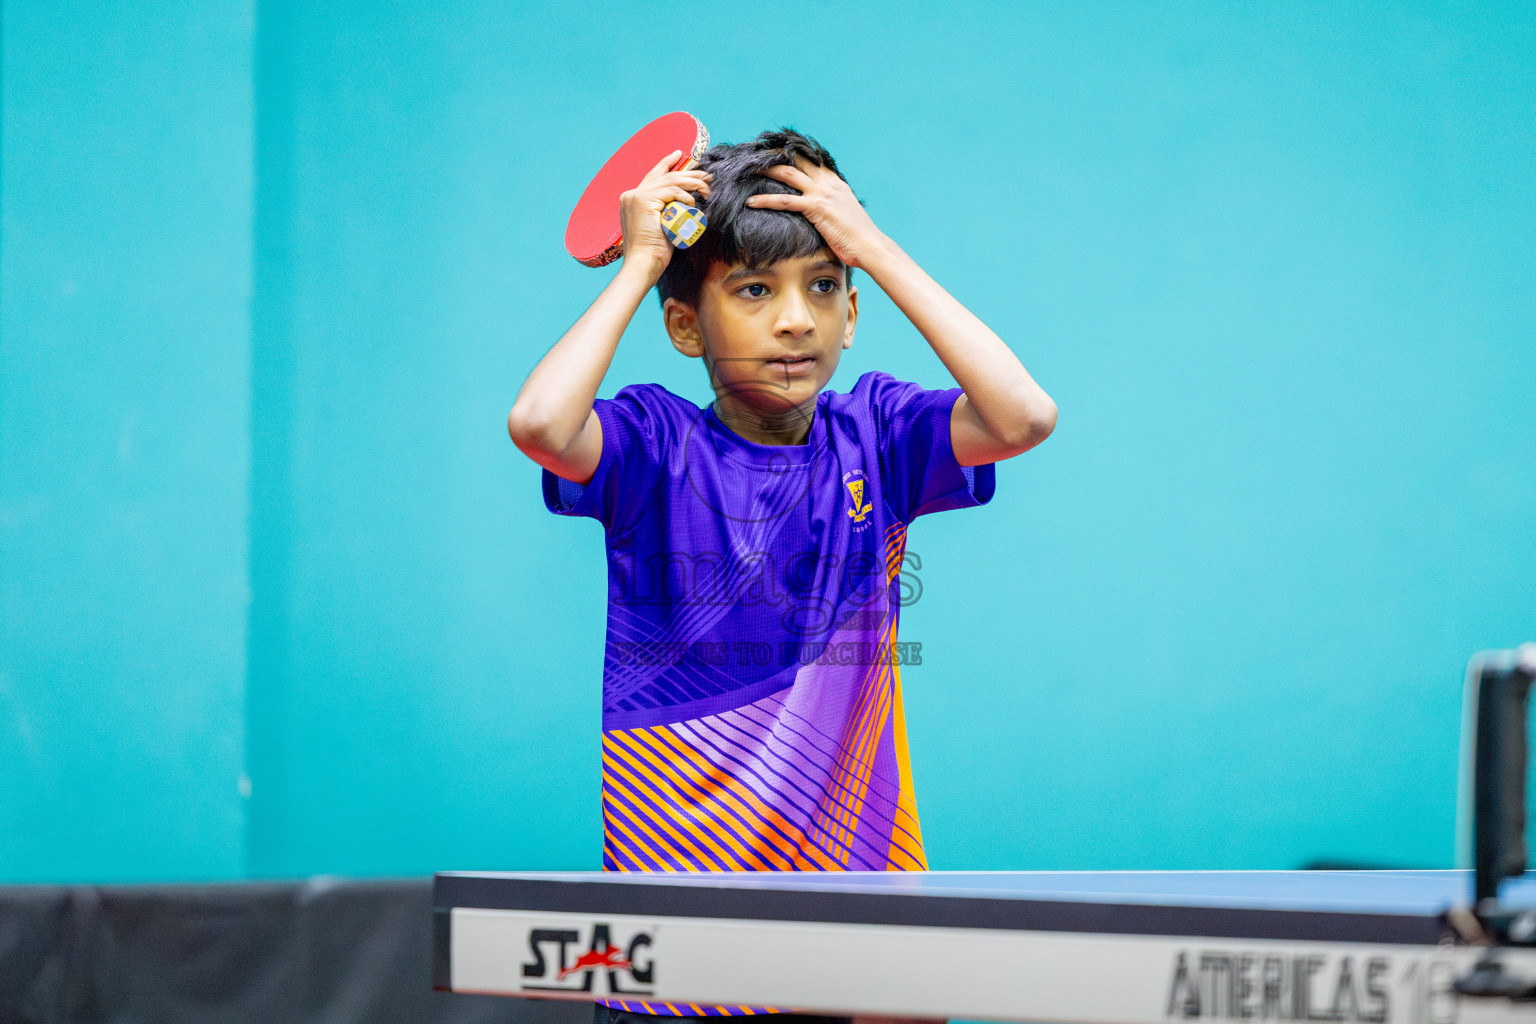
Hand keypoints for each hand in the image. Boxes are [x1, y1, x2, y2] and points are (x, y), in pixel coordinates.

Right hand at [618, 151, 709, 277]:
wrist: (643, 264)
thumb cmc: (654, 252)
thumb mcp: (661, 225)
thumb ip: (665, 210)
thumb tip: (684, 200)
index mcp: (631, 200)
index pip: (653, 177)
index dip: (667, 164)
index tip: (679, 156)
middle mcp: (631, 195)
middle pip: (664, 175)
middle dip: (687, 172)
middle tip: (705, 174)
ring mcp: (635, 196)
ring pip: (670, 181)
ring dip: (692, 183)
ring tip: (706, 188)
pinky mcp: (643, 200)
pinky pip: (671, 191)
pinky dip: (685, 196)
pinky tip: (693, 204)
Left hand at [745, 159, 885, 268]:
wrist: (869, 245)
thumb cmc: (857, 235)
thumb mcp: (844, 213)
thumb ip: (831, 204)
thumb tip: (820, 208)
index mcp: (835, 182)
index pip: (810, 159)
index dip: (792, 152)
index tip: (775, 149)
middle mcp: (828, 182)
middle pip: (798, 159)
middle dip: (776, 154)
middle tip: (756, 153)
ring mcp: (822, 192)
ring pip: (789, 173)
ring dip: (767, 170)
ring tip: (748, 169)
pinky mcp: (816, 207)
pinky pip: (785, 201)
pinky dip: (766, 200)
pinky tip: (751, 202)